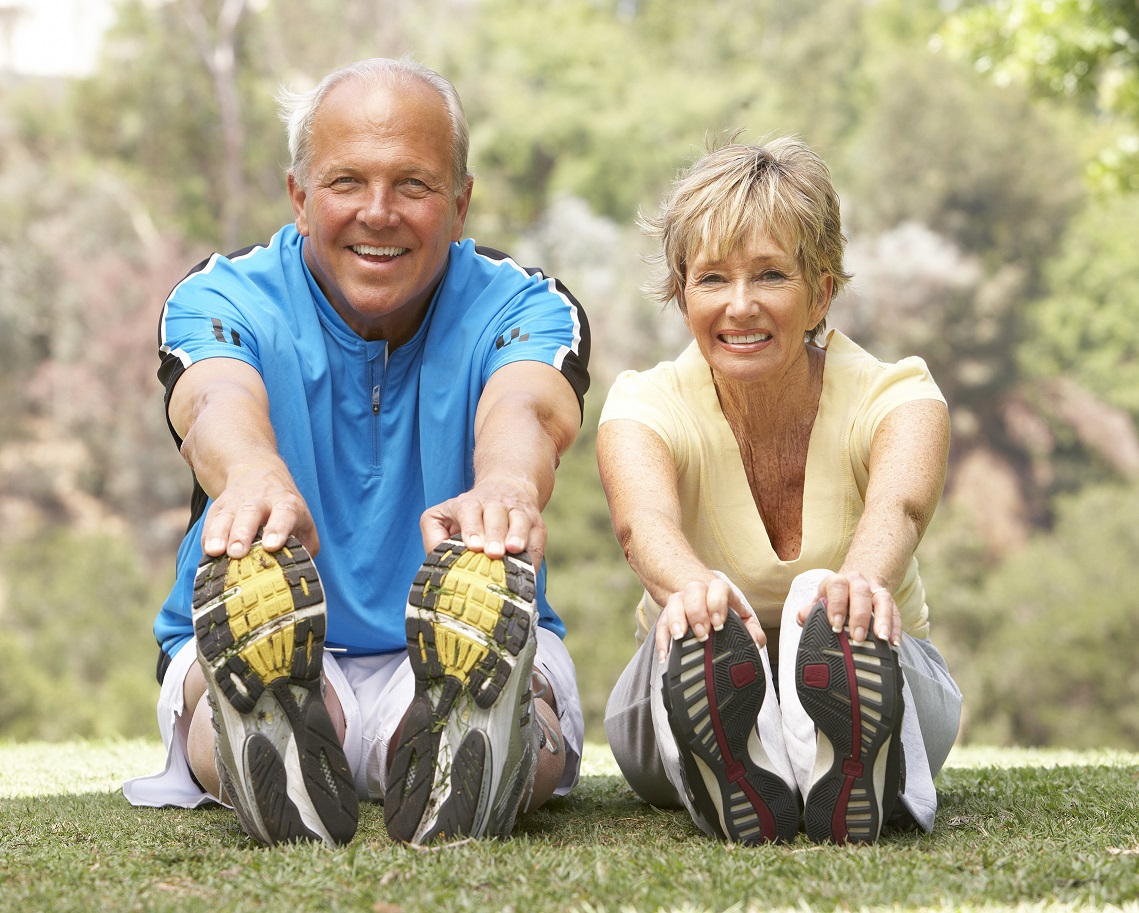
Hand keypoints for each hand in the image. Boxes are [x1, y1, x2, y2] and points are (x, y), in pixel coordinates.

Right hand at [200, 462, 318, 558]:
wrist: (259, 472)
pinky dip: (207, 537)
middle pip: (250, 513)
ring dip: (219, 534)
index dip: (277, 529)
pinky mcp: (218, 507)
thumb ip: (306, 547)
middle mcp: (261, 500)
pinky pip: (210, 522)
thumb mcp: (304, 522)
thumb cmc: (286, 510)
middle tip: (237, 552)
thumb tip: (298, 570)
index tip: (271, 545)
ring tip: (215, 551)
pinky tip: (207, 552)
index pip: (284, 514)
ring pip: (226, 516)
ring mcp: (237, 502)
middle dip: (242, 533)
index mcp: (286, 503)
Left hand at [420, 474, 544, 564]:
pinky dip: (534, 552)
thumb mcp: (442, 516)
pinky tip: (530, 566)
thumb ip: (434, 536)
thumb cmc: (467, 513)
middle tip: (493, 552)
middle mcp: (495, 503)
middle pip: (495, 515)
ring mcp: (518, 510)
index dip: (472, 528)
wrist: (506, 487)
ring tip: (514, 550)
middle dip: (495, 534)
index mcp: (469, 503)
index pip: (469, 511)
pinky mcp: (536, 522)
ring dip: (518, 535)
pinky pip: (538, 536)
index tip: (473, 546)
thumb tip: (437, 559)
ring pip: (519, 520)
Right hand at [654, 577, 765, 661]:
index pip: (718, 588)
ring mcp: (681, 601)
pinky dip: (662, 639)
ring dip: (676, 620)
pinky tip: (665, 655)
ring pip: (674, 602)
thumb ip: (753, 632)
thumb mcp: (744, 620)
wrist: (703, 602)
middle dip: (696, 612)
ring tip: (680, 638)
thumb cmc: (725, 614)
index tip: (718, 624)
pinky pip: (661, 623)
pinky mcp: (668, 615)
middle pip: (693, 591)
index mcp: (719, 591)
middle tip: (701, 633)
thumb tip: (754, 644)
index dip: (717, 604)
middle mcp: (699, 592)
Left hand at [797, 572, 901, 645]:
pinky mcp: (889, 602)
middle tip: (857, 638)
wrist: (853, 585)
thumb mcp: (820, 601)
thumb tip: (802, 617)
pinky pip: (896, 612)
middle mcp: (858, 583)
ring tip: (882, 639)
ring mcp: (875, 591)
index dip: (836, 605)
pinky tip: (894, 642)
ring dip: (883, 620)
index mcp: (838, 581)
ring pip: (882, 600)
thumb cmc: (834, 598)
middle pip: (861, 594)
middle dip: (860, 617)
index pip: (837, 587)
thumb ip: (810, 610)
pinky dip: (896, 627)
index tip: (835, 625)